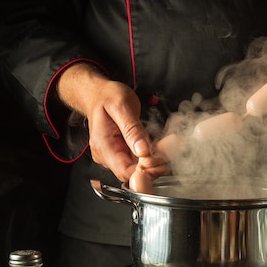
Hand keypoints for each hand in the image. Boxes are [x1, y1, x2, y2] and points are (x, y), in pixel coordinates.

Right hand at [57, 63, 169, 182]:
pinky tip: (159, 147)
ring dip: (154, 161)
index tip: (160, 160)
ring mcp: (113, 155)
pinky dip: (150, 156)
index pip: (124, 171)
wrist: (99, 93)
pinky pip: (137, 160)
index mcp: (103, 145)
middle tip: (167, 152)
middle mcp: (106, 155)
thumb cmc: (107, 96)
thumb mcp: (121, 106)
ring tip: (166, 146)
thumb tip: (143, 151)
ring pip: (137, 168)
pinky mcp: (121, 153)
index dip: (144, 171)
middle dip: (152, 166)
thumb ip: (132, 129)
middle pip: (132, 173)